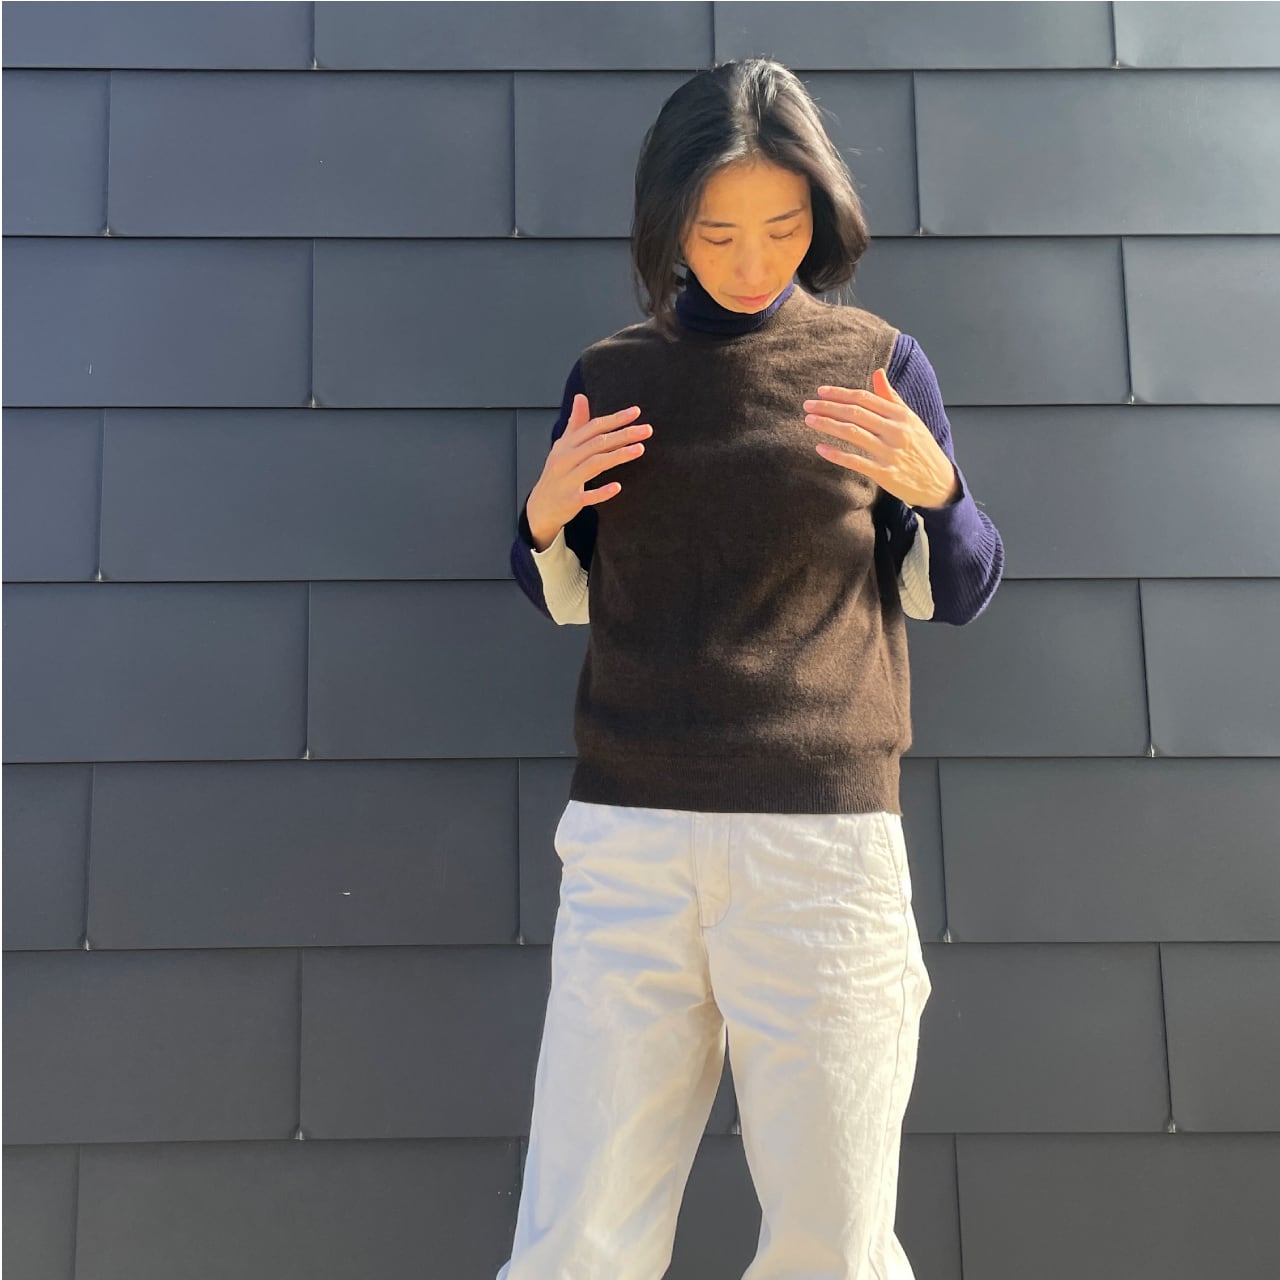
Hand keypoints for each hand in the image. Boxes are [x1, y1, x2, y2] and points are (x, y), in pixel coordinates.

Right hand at [526, 395, 653, 548]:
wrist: (540, 508)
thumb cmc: (556, 475)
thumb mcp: (563, 447)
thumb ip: (575, 423)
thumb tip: (581, 397)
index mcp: (566, 445)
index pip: (593, 427)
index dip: (615, 419)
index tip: (636, 412)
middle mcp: (565, 459)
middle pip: (597, 443)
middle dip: (623, 435)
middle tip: (646, 430)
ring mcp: (566, 480)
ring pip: (593, 464)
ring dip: (617, 456)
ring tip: (639, 450)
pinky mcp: (569, 500)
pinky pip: (587, 496)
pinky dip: (602, 492)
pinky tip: (617, 487)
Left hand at [803, 368, 960, 508]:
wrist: (938, 482)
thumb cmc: (920, 448)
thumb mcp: (910, 419)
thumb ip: (891, 397)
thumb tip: (877, 373)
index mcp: (901, 415)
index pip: (865, 398)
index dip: (841, 393)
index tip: (821, 391)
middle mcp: (896, 431)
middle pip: (856, 413)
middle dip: (828, 407)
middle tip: (808, 405)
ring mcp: (890, 452)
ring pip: (853, 433)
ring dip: (828, 425)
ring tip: (809, 421)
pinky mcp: (885, 473)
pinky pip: (856, 461)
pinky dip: (836, 454)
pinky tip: (820, 448)